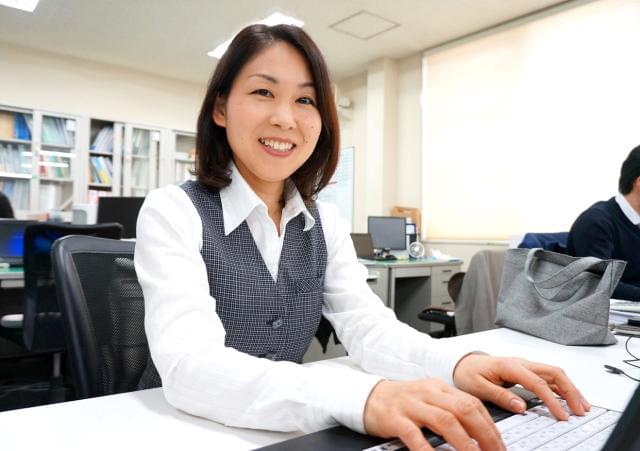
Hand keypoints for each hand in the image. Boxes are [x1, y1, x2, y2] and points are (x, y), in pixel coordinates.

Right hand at [363, 379, 504, 450]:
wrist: (368, 396)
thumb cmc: (401, 402)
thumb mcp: (428, 399)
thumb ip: (450, 409)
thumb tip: (478, 432)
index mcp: (439, 388)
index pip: (472, 403)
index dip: (490, 425)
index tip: (500, 445)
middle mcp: (428, 393)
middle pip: (464, 410)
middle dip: (485, 434)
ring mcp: (411, 405)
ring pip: (444, 420)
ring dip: (464, 442)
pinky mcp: (395, 419)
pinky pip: (415, 435)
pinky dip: (428, 450)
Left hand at [453, 354, 590, 420]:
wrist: (463, 363)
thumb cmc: (468, 373)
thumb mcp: (477, 387)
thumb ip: (499, 395)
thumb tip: (521, 406)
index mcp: (509, 366)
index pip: (537, 382)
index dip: (552, 400)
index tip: (561, 415)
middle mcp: (521, 363)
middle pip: (553, 372)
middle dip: (570, 391)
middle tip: (579, 411)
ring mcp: (525, 366)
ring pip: (554, 373)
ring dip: (570, 389)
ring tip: (582, 406)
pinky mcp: (526, 371)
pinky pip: (549, 377)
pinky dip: (562, 388)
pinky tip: (569, 399)